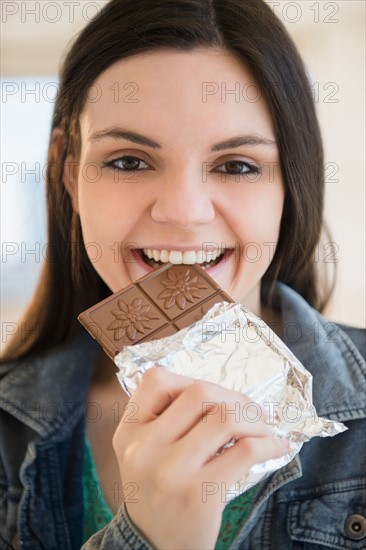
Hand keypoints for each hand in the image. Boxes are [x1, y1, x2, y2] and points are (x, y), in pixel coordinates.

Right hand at [113, 368, 288, 549]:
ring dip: (255, 420)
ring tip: (263, 431)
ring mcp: (171, 471)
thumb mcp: (144, 452)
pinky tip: (275, 447)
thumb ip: (165, 418)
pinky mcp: (199, 494)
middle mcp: (145, 448)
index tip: (214, 398)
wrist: (154, 546)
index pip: (157, 380)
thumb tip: (222, 393)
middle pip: (199, 393)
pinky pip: (245, 451)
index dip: (190, 380)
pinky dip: (269, 444)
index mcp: (129, 432)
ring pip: (225, 417)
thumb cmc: (156, 492)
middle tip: (252, 412)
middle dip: (235, 397)